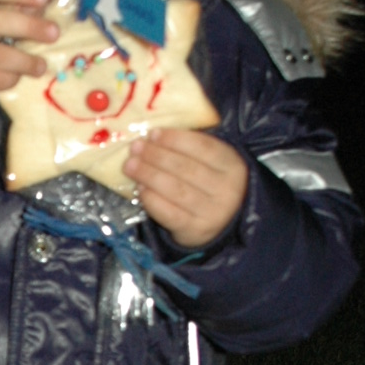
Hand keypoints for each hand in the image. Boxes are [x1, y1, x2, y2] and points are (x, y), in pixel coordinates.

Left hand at [124, 128, 248, 245]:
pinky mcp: (196, 231)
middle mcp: (227, 190)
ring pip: (176, 190)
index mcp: (233, 166)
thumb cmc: (211, 183)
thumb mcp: (213, 162)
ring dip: (149, 175)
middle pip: (186, 168)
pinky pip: (169, 213)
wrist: (224, 222)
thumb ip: (192, 146)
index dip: (176, 139)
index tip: (153, 133)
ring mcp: (212, 213)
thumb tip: (154, 135)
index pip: (203, 147)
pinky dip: (151, 199)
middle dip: (156, 156)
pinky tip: (140, 188)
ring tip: (131, 166)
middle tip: (136, 148)